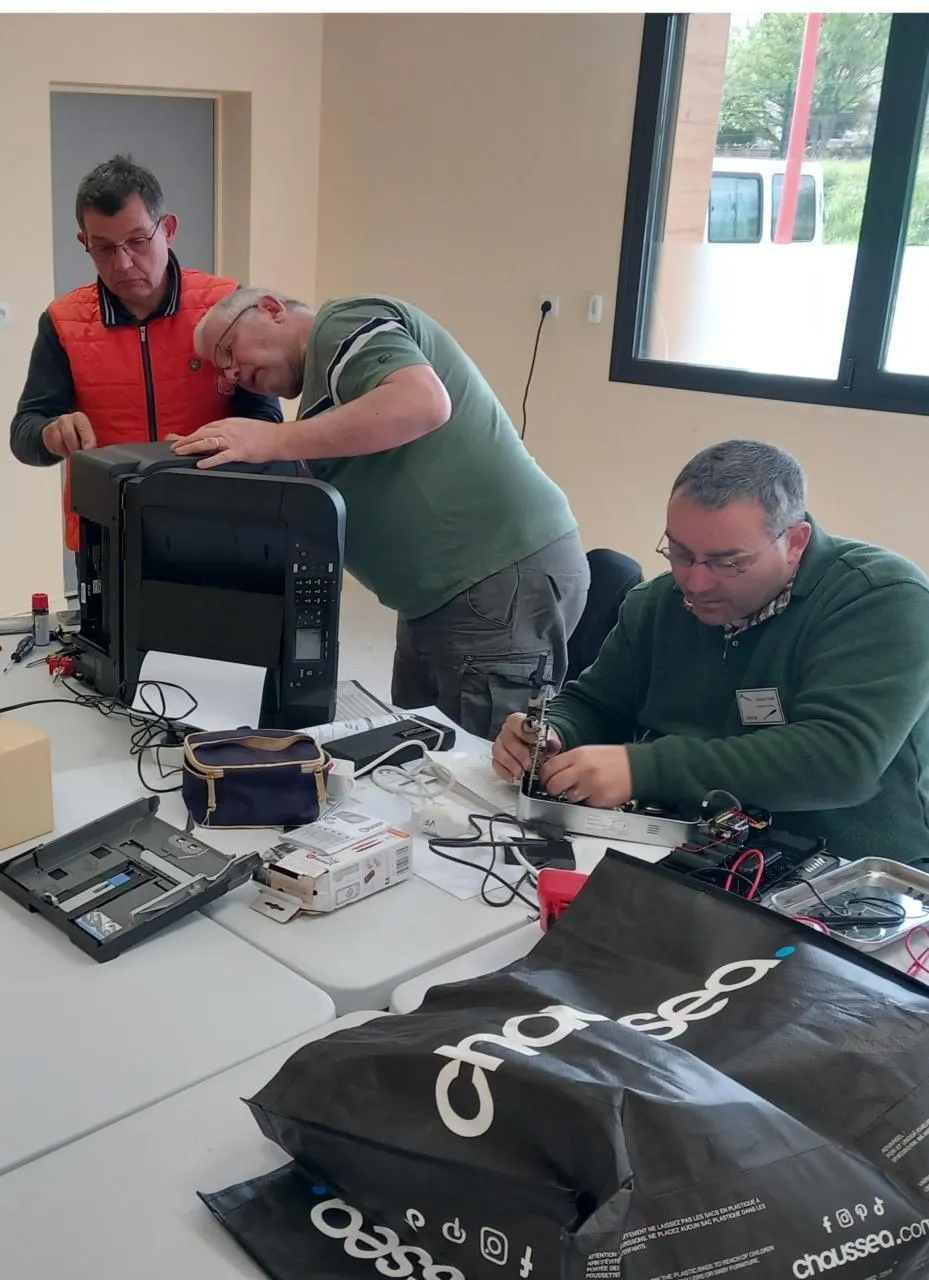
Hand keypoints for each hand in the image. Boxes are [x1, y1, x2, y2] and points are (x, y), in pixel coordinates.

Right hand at [42, 412, 95, 456]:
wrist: (62, 432)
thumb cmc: (79, 435)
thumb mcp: (88, 435)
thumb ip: (92, 440)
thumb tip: (96, 449)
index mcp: (79, 418)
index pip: (83, 428)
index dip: (87, 439)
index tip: (89, 449)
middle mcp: (66, 419)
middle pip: (69, 436)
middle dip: (75, 449)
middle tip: (79, 455)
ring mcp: (54, 425)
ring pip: (59, 442)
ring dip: (66, 451)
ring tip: (71, 452)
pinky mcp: (46, 432)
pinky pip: (51, 445)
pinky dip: (58, 451)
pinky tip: (63, 449)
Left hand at [168, 419, 286, 468]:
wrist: (279, 438)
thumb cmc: (265, 434)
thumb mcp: (244, 426)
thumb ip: (231, 430)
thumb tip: (221, 436)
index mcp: (228, 422)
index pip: (206, 427)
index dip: (193, 434)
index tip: (182, 438)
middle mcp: (227, 429)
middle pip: (201, 433)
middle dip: (186, 440)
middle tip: (173, 447)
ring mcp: (232, 440)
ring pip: (206, 442)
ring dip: (190, 447)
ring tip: (179, 453)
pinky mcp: (239, 452)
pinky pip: (221, 456)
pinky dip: (209, 460)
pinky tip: (199, 464)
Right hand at [492, 712, 562, 782]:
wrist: (538, 750)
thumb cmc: (540, 742)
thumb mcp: (549, 740)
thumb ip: (551, 741)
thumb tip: (553, 743)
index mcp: (519, 722)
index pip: (515, 721)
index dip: (523, 732)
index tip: (534, 742)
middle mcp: (506, 731)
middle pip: (507, 740)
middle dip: (519, 754)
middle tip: (529, 765)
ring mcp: (500, 744)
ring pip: (499, 752)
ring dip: (510, 764)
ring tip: (521, 773)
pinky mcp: (497, 758)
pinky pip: (496, 764)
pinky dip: (504, 772)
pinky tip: (512, 777)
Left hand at [540, 745, 632, 808]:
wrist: (638, 768)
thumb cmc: (616, 760)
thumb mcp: (590, 752)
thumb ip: (572, 760)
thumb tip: (555, 769)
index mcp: (579, 755)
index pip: (550, 766)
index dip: (544, 775)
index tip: (543, 779)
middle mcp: (582, 770)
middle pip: (554, 784)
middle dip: (552, 789)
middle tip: (555, 789)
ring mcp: (590, 785)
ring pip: (568, 796)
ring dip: (571, 795)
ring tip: (582, 789)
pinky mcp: (598, 799)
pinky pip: (584, 803)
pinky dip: (587, 800)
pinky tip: (594, 792)